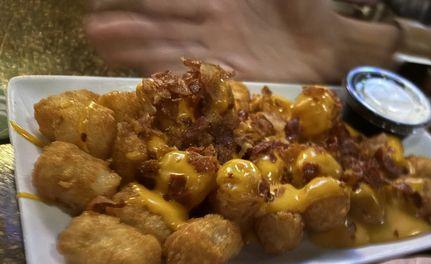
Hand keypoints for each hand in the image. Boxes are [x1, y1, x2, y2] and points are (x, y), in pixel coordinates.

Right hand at [85, 0, 396, 81]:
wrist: (331, 46)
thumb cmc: (309, 8)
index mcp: (220, 3)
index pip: (173, 2)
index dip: (140, 1)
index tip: (104, 1)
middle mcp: (214, 30)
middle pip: (164, 28)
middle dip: (129, 28)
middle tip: (91, 29)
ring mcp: (224, 56)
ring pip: (175, 52)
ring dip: (141, 52)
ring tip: (104, 50)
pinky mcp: (238, 80)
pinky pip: (201, 79)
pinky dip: (175, 78)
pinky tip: (149, 80)